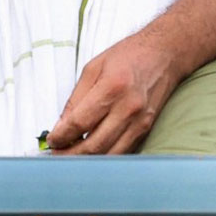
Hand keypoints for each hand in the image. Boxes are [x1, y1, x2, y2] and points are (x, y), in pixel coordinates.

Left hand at [47, 32, 182, 154]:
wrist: (163, 55)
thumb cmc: (127, 56)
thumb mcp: (92, 68)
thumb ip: (76, 98)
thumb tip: (61, 125)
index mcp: (111, 88)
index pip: (80, 122)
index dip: (62, 135)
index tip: (52, 140)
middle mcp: (128, 109)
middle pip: (95, 144)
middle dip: (71, 154)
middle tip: (57, 154)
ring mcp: (140, 122)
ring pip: (110, 154)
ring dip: (88, 160)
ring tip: (70, 157)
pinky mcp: (146, 129)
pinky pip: (123, 150)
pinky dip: (106, 156)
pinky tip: (92, 153)